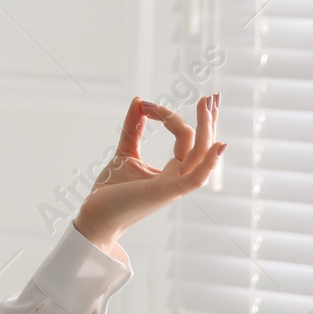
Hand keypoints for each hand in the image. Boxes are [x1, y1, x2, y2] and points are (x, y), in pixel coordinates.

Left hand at [72, 94, 225, 255]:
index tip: (145, 104)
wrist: (94, 218)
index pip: (185, 139)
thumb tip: (139, 101)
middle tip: (213, 96)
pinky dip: (208, 162)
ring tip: (207, 103)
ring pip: (199, 154)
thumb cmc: (110, 191)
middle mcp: (178, 177)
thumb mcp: (124, 152)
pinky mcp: (164, 192)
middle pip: (201, 145)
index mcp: (172, 170)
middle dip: (209, 120)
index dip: (170, 116)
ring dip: (206, 128)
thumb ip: (133, 129)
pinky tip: (218, 144)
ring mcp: (173, 186)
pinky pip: (195, 178)